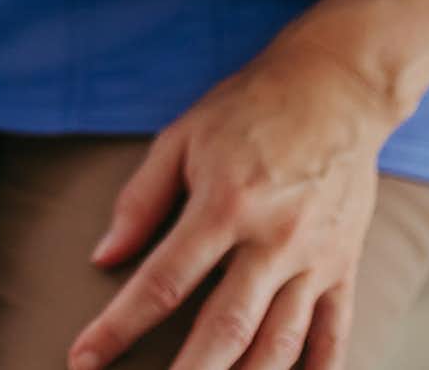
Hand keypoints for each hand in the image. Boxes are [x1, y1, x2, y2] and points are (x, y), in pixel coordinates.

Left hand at [70, 36, 410, 369]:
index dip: (118, 327)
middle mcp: (272, 241)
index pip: (161, 283)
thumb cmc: (249, 108)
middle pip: (223, 329)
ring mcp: (314, 258)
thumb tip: (103, 256)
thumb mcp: (181, 138)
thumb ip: (140, 200)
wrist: (337, 87)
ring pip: (279, 344)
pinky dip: (318, 369)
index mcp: (223, 207)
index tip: (84, 358)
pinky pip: (334, 331)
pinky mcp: (344, 263)